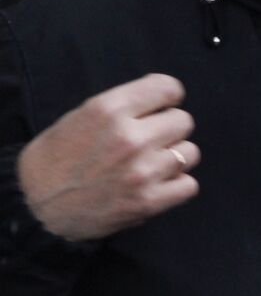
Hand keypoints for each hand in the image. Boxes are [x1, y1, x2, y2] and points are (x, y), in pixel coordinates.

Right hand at [16, 74, 199, 241]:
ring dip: (175, 158)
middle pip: (184, 121)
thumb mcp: (81, 116)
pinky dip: (177, 185)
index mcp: (109, 109)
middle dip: (169, 129)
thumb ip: (122, 106)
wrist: (34, 207)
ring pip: (190, 152)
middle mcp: (130, 137)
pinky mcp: (148, 201)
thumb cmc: (56, 158)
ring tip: (152, 164)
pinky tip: (157, 184)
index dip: (167, 97)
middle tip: (150, 141)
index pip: (168, 88)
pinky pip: (189, 185)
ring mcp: (142, 171)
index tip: (161, 107)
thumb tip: (162, 98)